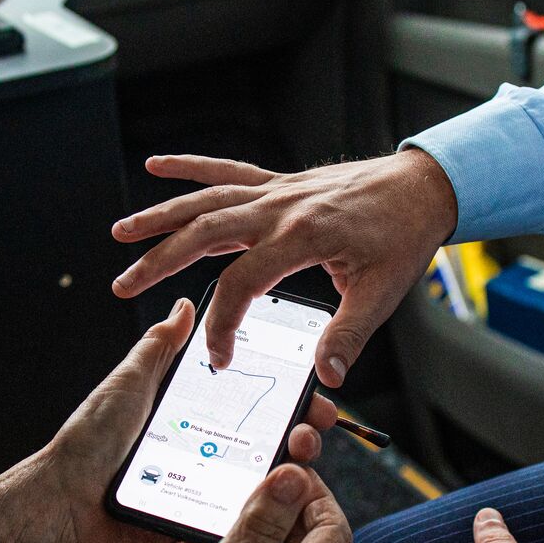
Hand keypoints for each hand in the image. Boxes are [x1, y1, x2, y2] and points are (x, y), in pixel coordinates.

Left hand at [0, 299, 339, 542]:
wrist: (65, 509)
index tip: (309, 388)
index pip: (249, 401)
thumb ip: (159, 348)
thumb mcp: (128, 383)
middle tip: (312, 424)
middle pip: (266, 440)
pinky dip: (270, 506)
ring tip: (301, 451)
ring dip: (292, 465)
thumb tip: (183, 307)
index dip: (283, 395)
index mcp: (188, 415)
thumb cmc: (88, 446)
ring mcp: (206, 488)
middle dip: (299, 430)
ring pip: (264, 479)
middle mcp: (203, 450)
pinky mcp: (200, 522)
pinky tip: (286, 490)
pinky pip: (244, 516)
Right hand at [110, 149, 458, 386]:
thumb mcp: (381, 292)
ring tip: (121, 233)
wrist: (422, 187)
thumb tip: (329, 376)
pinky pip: (227, 171)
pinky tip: (157, 165)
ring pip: (206, 200)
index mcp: (302, 237)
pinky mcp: (279, 183)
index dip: (222, 324)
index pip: (242, 284)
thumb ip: (349, 334)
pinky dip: (190, 166)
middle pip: (204, 233)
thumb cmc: (402, 239)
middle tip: (122, 285)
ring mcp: (276, 191)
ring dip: (160, 216)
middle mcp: (281, 208)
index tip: (217, 356)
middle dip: (158, 260)